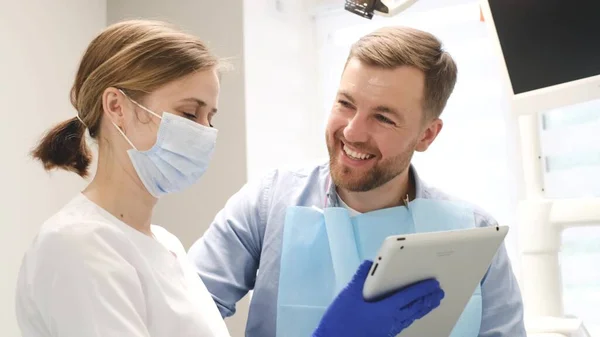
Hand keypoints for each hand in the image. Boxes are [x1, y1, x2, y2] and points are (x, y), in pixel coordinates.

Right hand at [312, 260, 443, 336]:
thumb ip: (361, 278)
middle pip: (415, 309)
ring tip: (432, 302)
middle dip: (428, 300)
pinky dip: (412, 315)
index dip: (422, 289)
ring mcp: (389, 329)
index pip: (409, 296)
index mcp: (385, 309)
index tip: (435, 283)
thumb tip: (370, 263)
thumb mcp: (348, 295)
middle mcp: (392, 321)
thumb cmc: (342, 320)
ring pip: (411, 317)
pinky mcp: (384, 334)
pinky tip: (410, 314)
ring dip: (422, 308)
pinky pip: (404, 322)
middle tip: (440, 293)